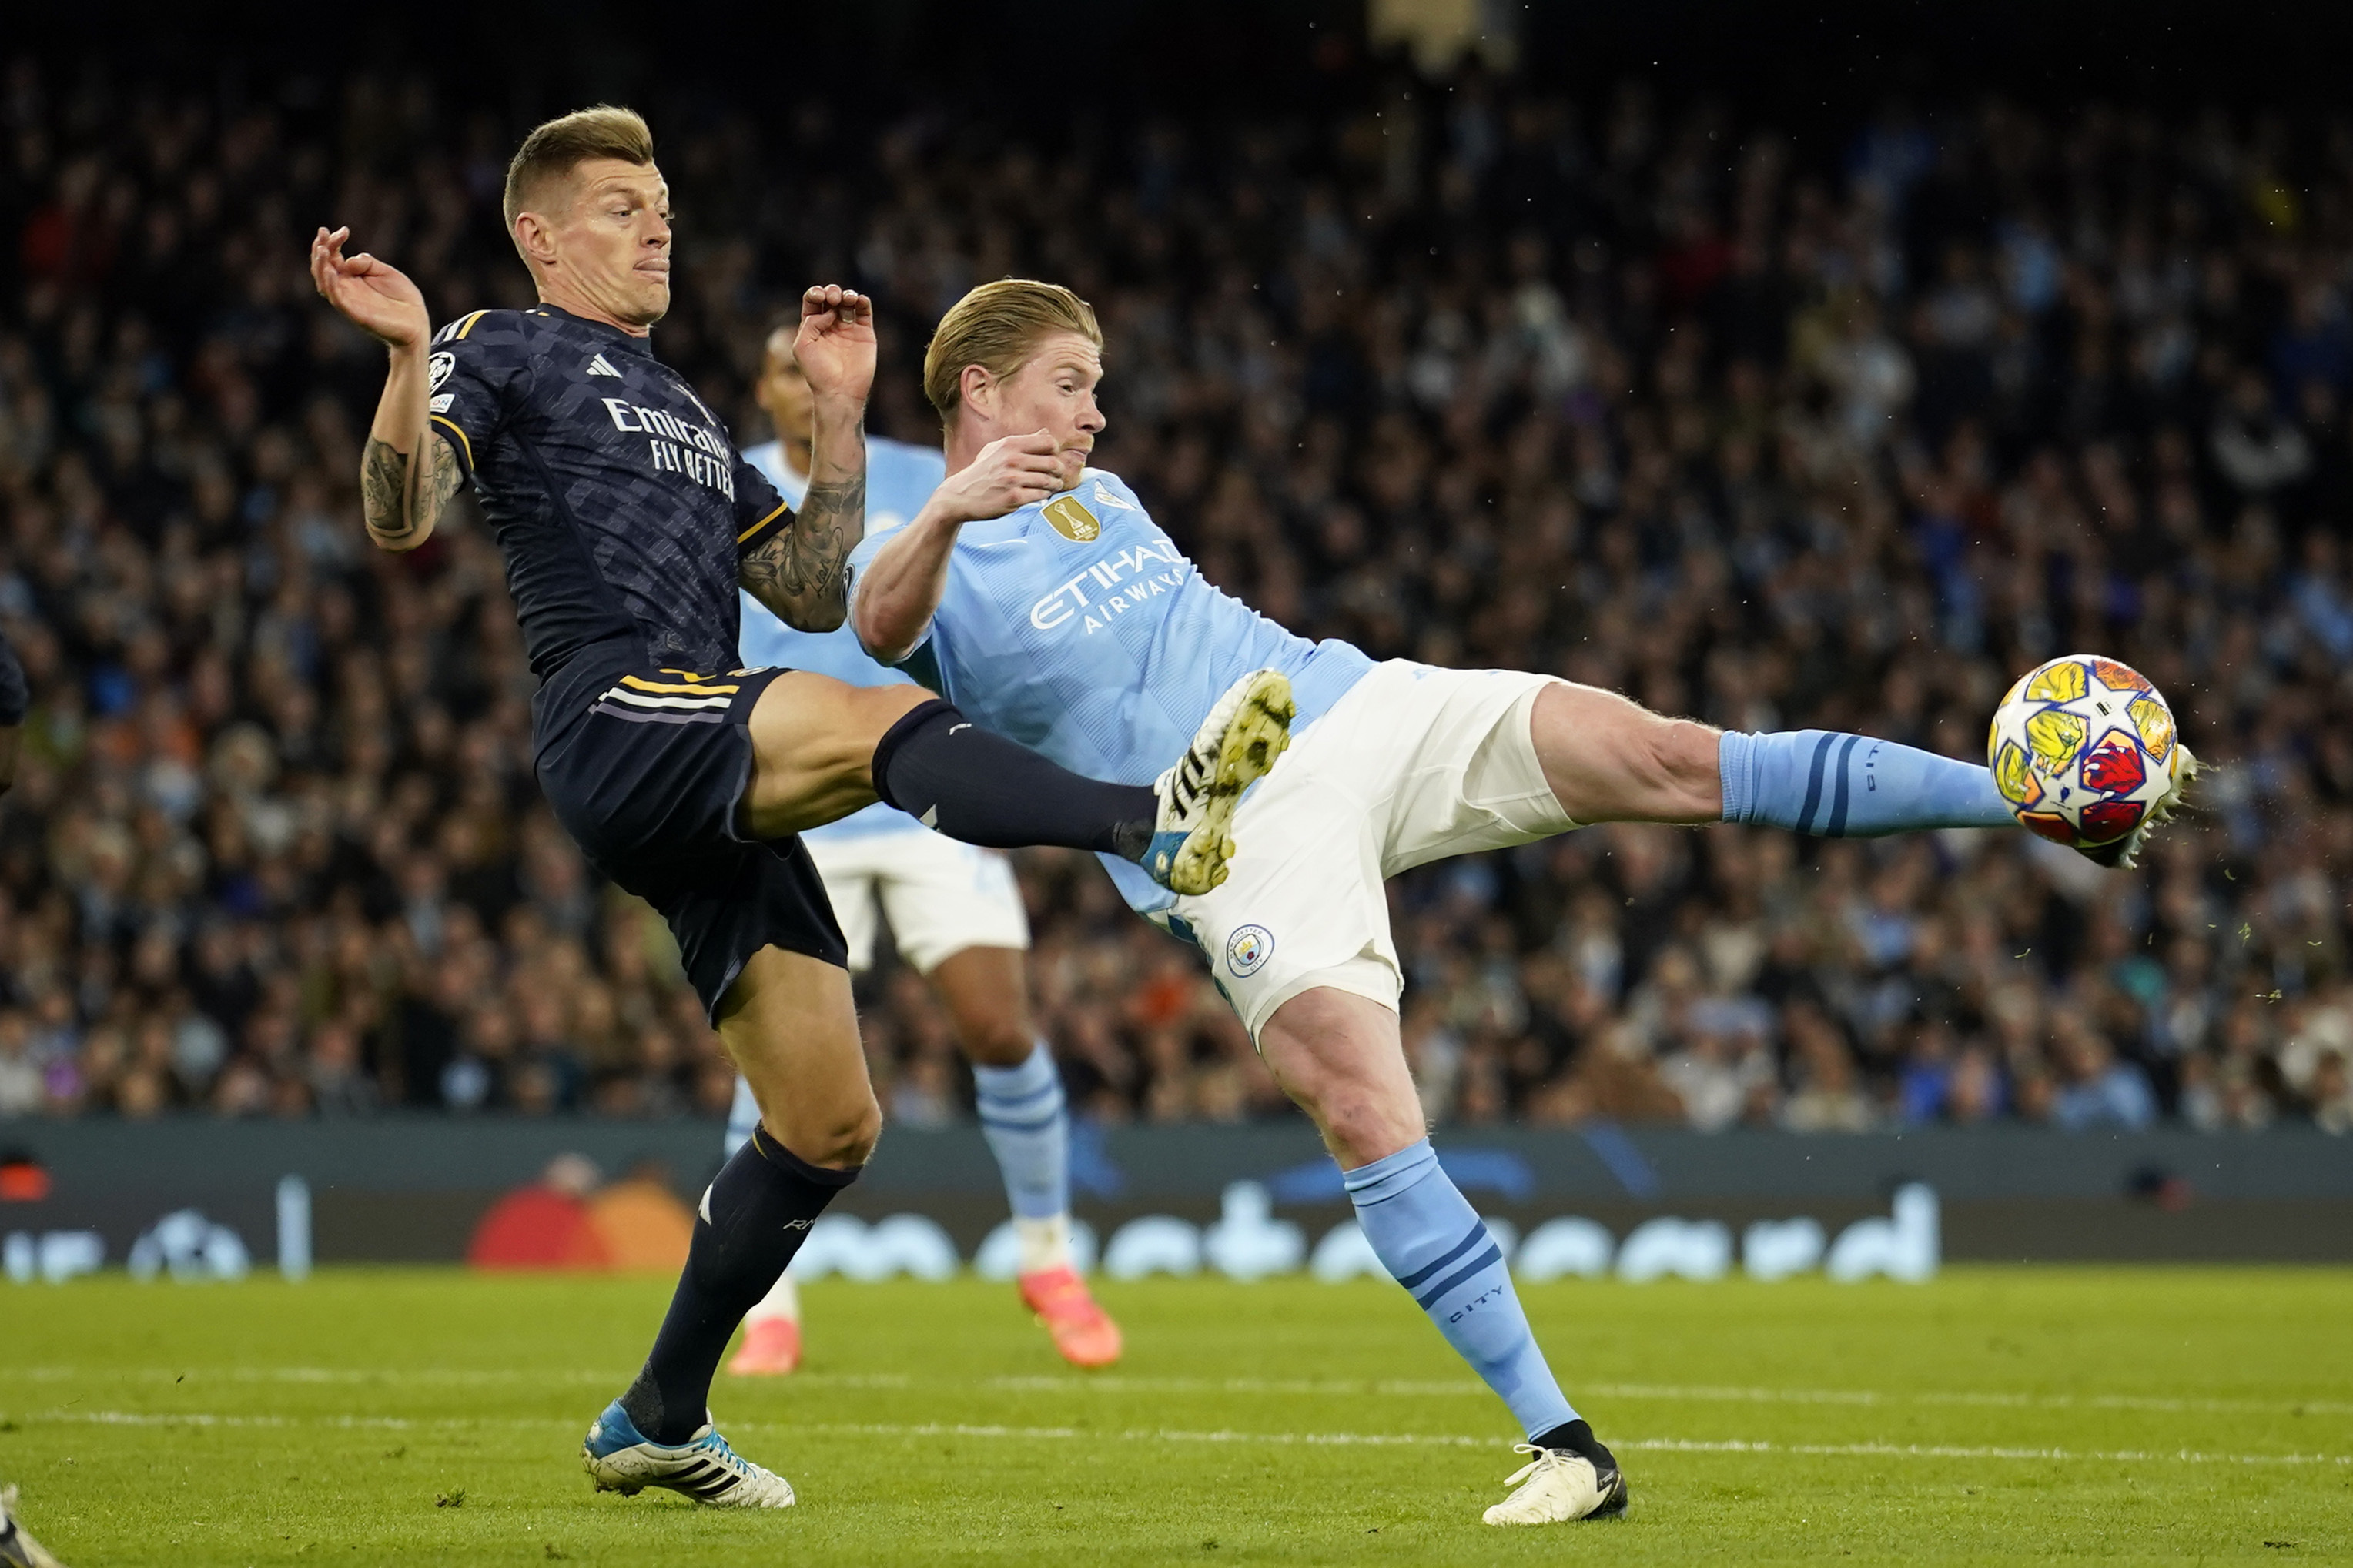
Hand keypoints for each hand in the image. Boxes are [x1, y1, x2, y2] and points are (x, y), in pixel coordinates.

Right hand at [310, 227, 430, 351]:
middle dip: (321, 249)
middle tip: (323, 232)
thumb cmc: (403, 300)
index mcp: (352, 278)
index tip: (344, 230)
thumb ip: (368, 264)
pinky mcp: (355, 314)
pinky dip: (331, 285)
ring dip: (320, 266)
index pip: (333, 258)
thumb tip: (349, 260)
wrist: (418, 324)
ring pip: (324, 284)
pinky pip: (337, 299)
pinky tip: (331, 271)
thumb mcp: (387, 273)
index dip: (333, 242)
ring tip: (323, 249)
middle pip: (323, 268)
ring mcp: (349, 302)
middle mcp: (346, 289)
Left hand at [793, 284, 875, 402]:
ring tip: (846, 299)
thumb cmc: (817, 372)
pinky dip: (862, 301)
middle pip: (831, 297)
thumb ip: (811, 323)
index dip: (816, 293)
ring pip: (849, 301)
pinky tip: (858, 300)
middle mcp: (831, 325)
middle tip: (833, 300)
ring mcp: (849, 329)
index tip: (819, 297)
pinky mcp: (865, 334)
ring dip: (847, 294)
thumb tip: (830, 311)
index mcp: (812, 327)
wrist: (840, 391)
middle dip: (832, 292)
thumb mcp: (802, 345)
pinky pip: (865, 311)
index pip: (813, 301)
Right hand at [931, 432, 1065, 522]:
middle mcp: (1012, 460)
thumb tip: (1047, 433)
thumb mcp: (997, 449)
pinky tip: (1041, 495)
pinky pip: (1040, 496)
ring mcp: (1012, 480)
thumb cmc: (982, 471)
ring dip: (1054, 485)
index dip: (1055, 451)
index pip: (1049, 442)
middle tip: (1057, 475)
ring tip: (1052, 486)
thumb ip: (1024, 441)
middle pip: (1053, 463)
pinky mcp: (1013, 498)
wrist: (960, 495)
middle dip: (1059, 471)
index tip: (1052, 458)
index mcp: (1010, 444)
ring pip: (1049, 481)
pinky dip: (1044, 496)